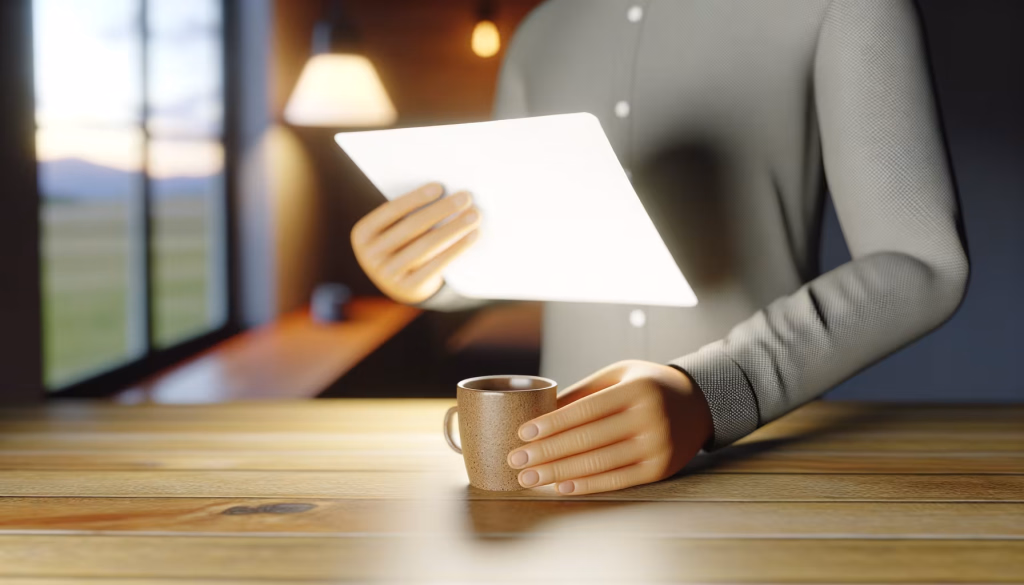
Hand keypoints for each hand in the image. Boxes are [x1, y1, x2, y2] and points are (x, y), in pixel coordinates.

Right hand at [351, 182, 480, 304]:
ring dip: (453, 228)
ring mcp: (388, 275)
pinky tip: (472, 236)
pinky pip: (437, 265)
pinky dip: (457, 248)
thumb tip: (446, 193)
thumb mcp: (394, 229)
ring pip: (426, 246)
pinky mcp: (408, 288)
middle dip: (441, 210)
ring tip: (474, 215)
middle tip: (465, 197)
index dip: (415, 198)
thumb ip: (408, 213)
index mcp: (362, 234)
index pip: (390, 211)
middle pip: (411, 227)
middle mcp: (370, 256)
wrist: (398, 284)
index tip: (440, 186)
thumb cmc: (401, 244)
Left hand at [507, 360, 712, 494]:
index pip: (586, 410)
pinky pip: (617, 480)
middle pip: (588, 440)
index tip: (523, 433)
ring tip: (530, 477)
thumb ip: (582, 393)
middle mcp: (650, 418)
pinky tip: (561, 486)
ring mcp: (657, 447)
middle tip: (516, 460)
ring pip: (599, 463)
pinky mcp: (660, 470)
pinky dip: (587, 485)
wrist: (698, 405)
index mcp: (637, 390)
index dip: (552, 424)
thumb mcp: (618, 376)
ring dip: (559, 473)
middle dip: (547, 452)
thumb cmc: (648, 385)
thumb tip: (538, 412)